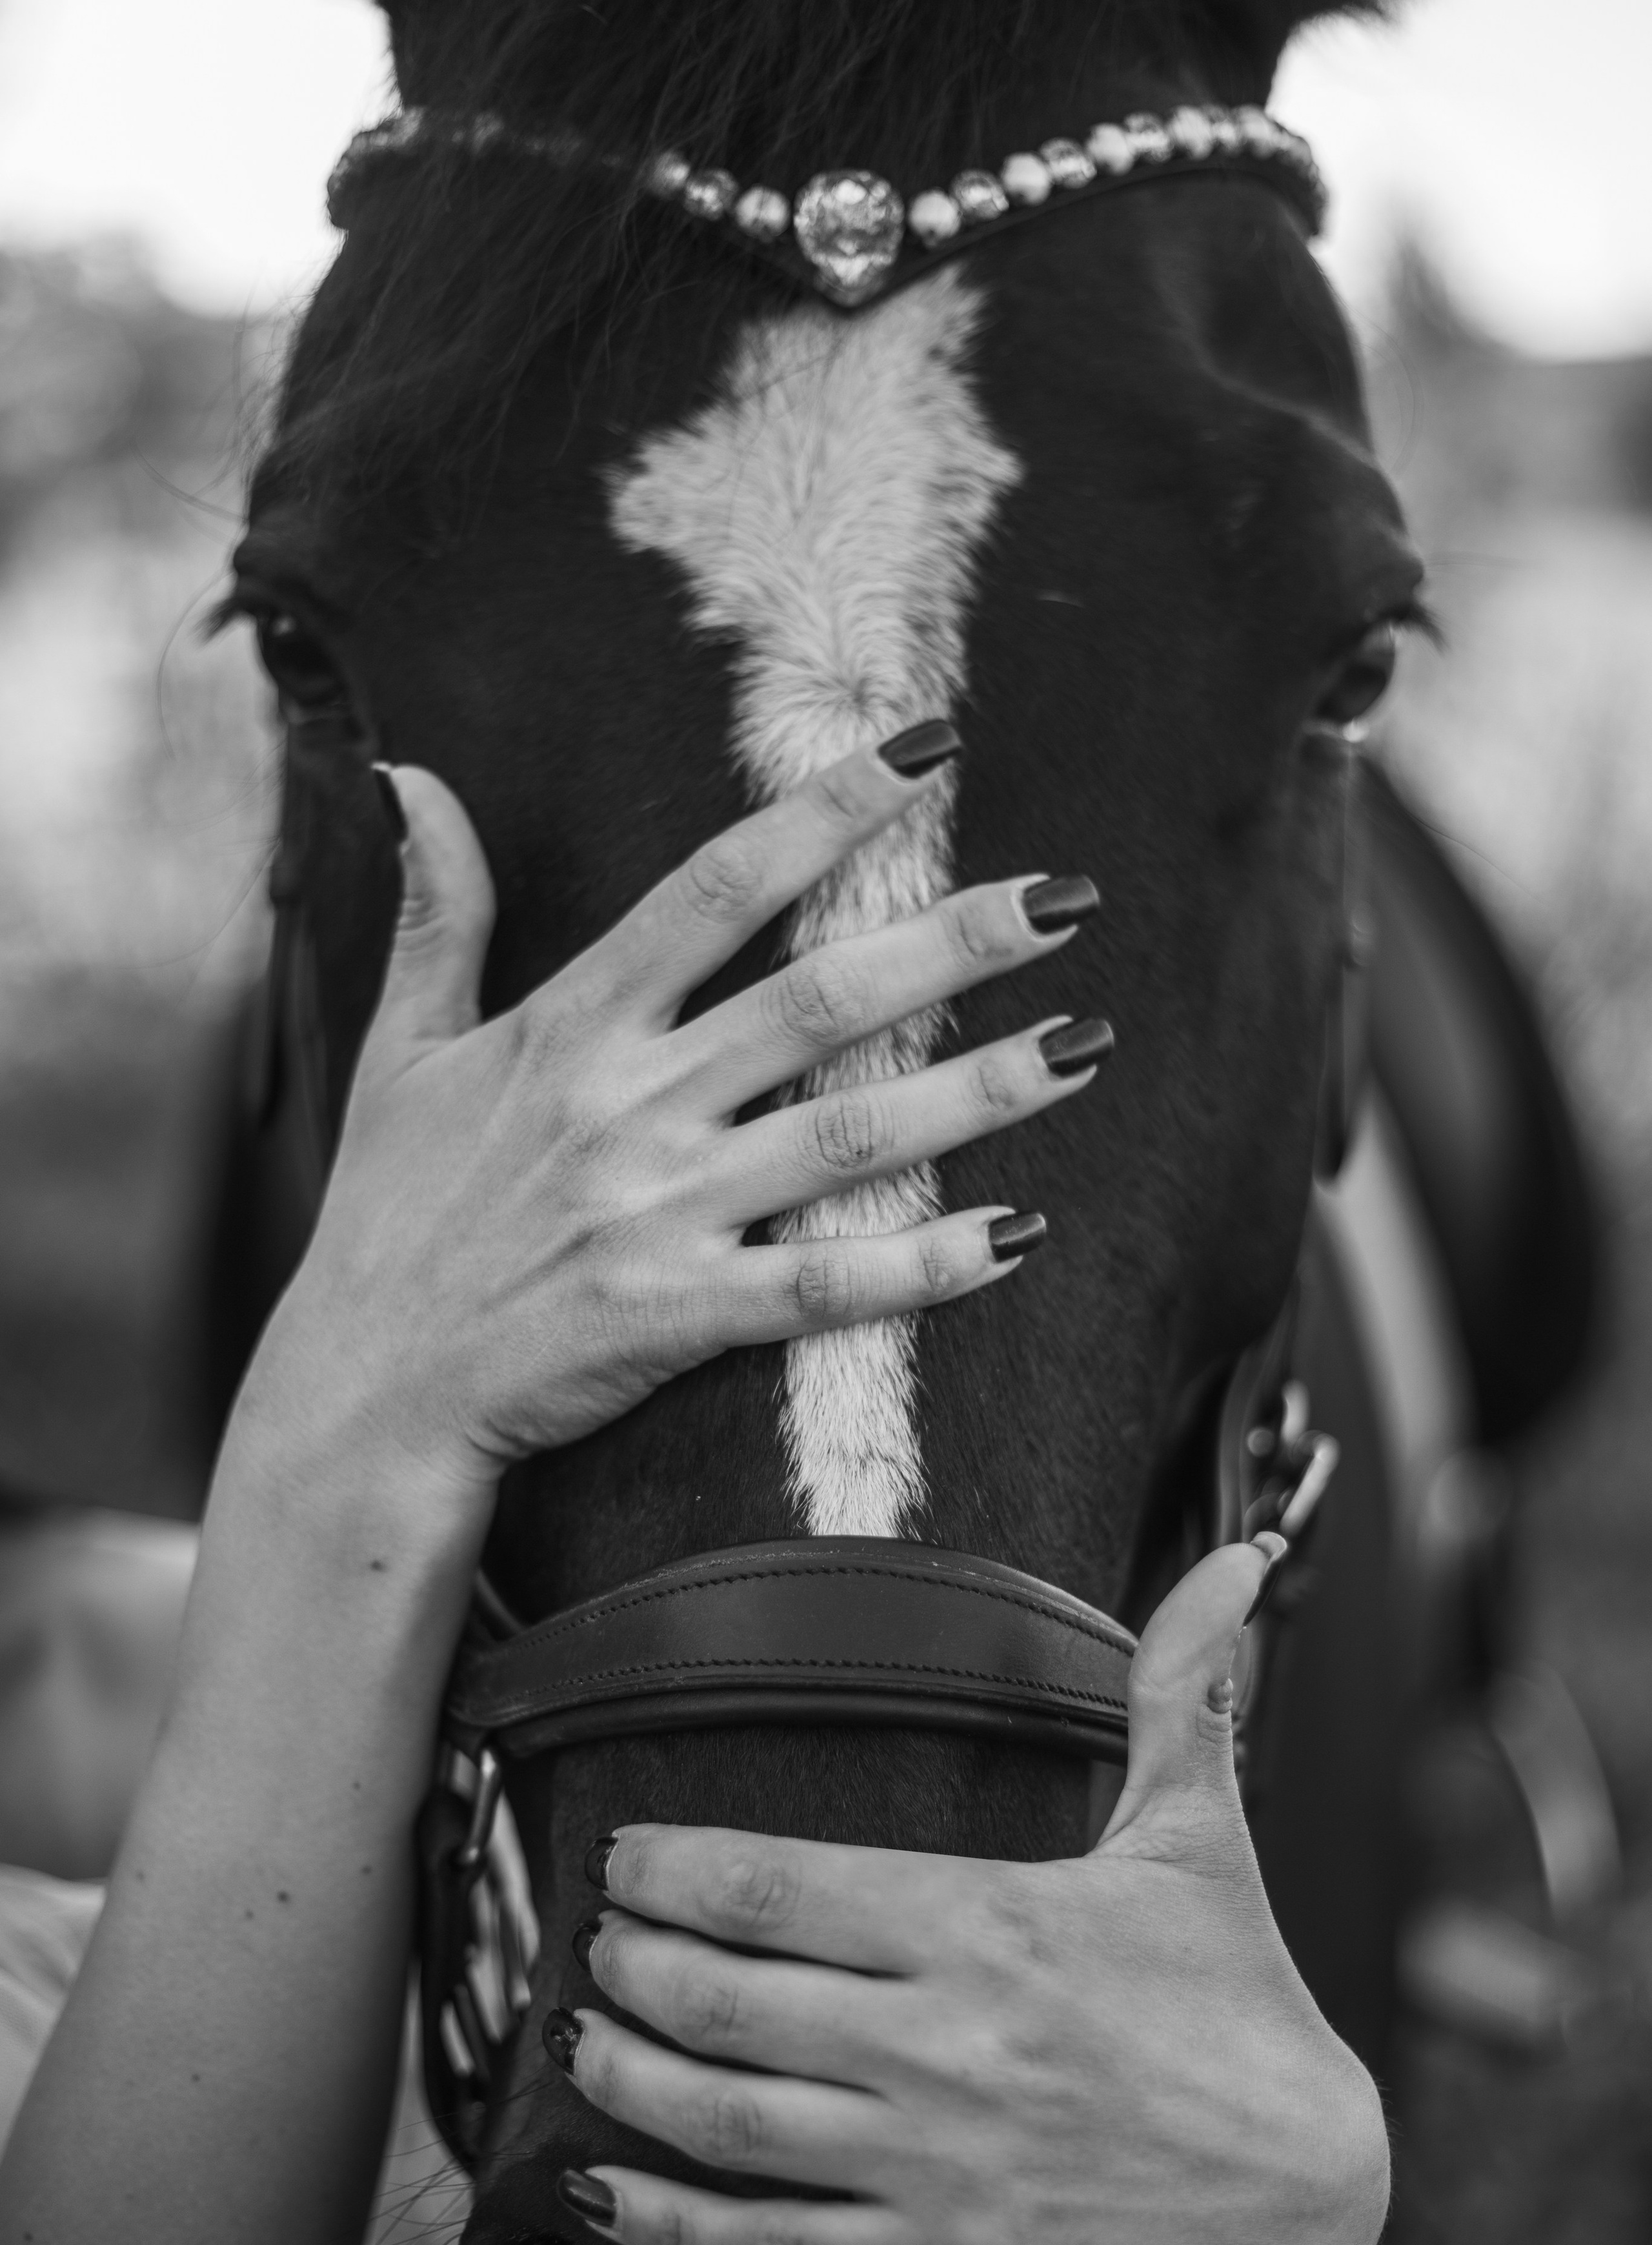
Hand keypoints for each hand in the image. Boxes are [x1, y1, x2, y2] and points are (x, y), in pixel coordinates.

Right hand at [259, 736, 1104, 1501]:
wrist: (365, 1391)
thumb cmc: (389, 1217)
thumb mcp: (396, 1052)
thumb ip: (436, 915)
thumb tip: (413, 780)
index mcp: (569, 1026)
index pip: (715, 888)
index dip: (824, 812)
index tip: (926, 752)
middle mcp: (626, 1105)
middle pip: (816, 1002)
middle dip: (949, 945)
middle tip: (1065, 901)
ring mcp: (658, 1212)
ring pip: (847, 1138)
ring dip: (974, 1094)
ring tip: (1083, 1051)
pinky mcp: (677, 1314)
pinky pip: (824, 1289)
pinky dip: (921, 1265)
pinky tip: (1016, 1237)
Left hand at [548, 1545, 1388, 2244]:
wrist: (1306, 2189)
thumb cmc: (1238, 1996)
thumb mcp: (1200, 1835)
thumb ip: (1181, 1691)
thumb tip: (1234, 1559)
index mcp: (992, 1922)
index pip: (781, 1886)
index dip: (673, 1870)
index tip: (625, 1856)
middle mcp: (950, 2041)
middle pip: (728, 1997)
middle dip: (629, 1965)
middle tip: (585, 1939)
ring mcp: (939, 2161)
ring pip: (729, 2120)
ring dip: (625, 2078)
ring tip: (573, 2041)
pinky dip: (672, 2225)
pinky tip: (602, 2195)